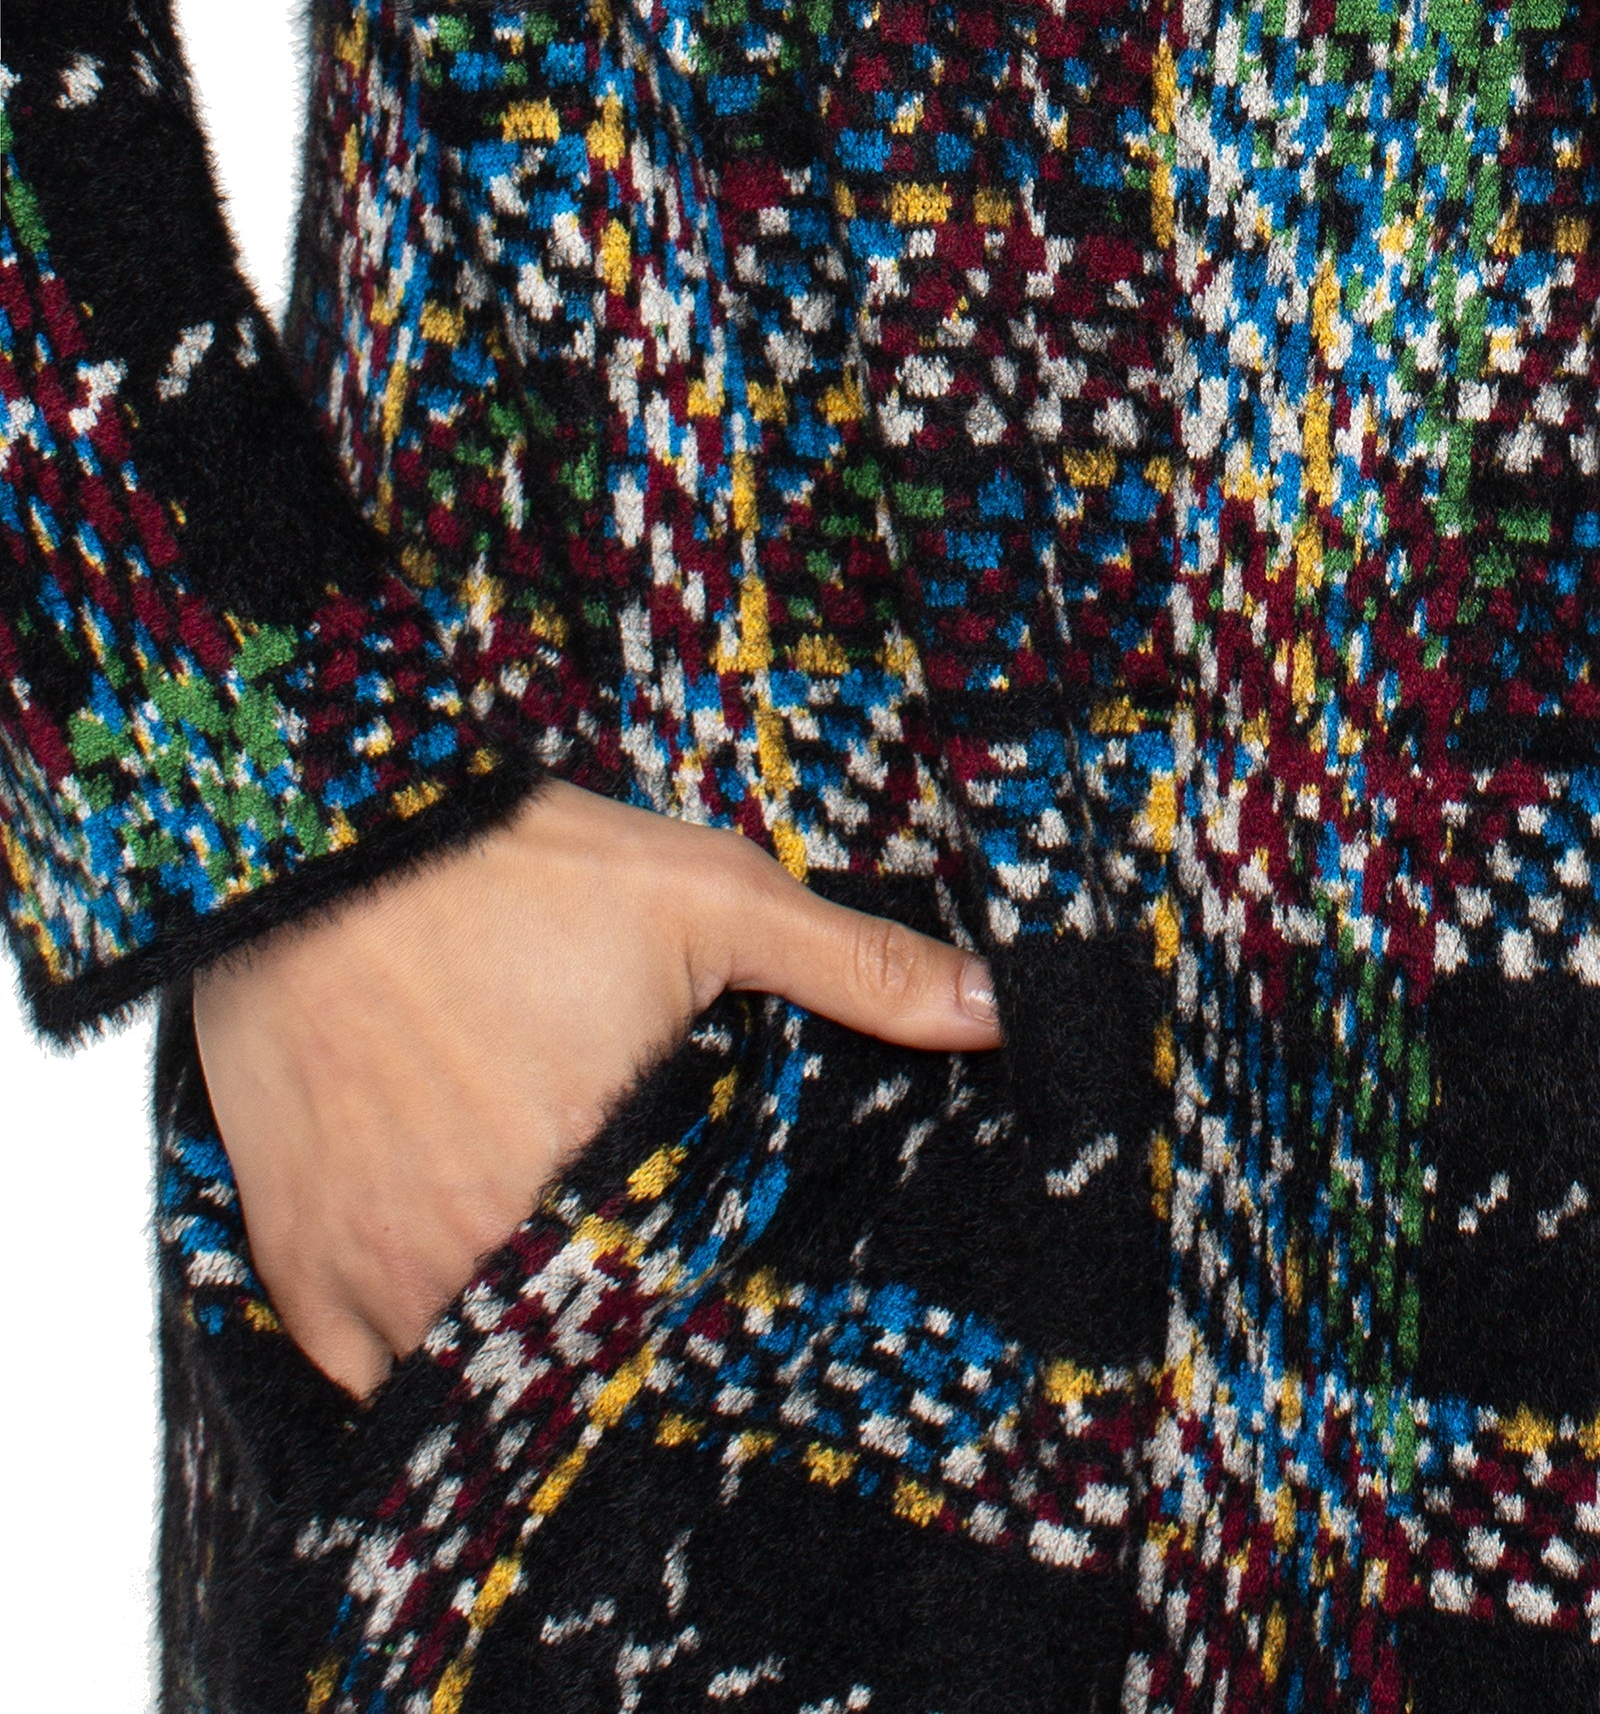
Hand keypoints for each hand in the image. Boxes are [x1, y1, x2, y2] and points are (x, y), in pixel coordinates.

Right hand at [191, 776, 999, 1397]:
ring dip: (519, 1327)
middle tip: (627, 1235)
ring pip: (477, 1369)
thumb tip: (998, 1009)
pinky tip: (448, 1261)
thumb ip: (855, 968)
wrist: (306, 836)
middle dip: (617, 1306)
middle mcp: (489, 1271)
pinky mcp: (300, 1275)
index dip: (703, 1294)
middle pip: (582, 1347)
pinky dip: (410, 1338)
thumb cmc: (504, 863)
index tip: (706, 1248)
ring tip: (545, 1243)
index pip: (684, 1319)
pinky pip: (367, 1372)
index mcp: (605, 1199)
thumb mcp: (704, 894)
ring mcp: (382, 1287)